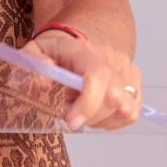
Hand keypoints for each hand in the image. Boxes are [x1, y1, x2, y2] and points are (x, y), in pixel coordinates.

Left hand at [21, 27, 141, 130]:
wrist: (71, 45)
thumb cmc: (51, 54)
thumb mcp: (32, 55)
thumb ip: (34, 66)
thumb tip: (42, 82)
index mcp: (82, 50)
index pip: (97, 76)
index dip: (88, 104)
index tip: (72, 121)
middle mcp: (109, 57)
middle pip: (113, 97)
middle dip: (89, 116)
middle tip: (69, 113)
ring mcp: (125, 68)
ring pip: (125, 109)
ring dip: (101, 120)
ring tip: (82, 110)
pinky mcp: (134, 80)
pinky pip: (132, 112)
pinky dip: (114, 120)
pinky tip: (96, 114)